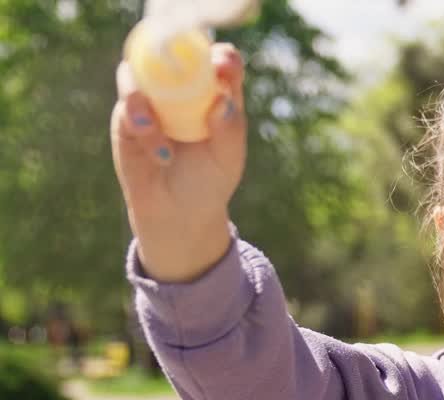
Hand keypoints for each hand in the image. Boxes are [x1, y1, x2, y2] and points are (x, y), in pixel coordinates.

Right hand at [110, 42, 246, 281]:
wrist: (176, 212)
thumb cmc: (209, 181)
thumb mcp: (227, 160)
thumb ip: (229, 131)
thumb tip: (222, 102)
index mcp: (215, 94)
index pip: (220, 62)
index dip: (222, 57)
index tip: (224, 64)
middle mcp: (182, 90)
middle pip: (175, 55)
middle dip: (178, 57)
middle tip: (184, 74)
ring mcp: (151, 99)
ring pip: (141, 72)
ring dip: (150, 91)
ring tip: (156, 126)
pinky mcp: (126, 117)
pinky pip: (126, 106)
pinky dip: (140, 122)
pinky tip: (159, 152)